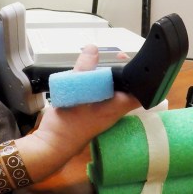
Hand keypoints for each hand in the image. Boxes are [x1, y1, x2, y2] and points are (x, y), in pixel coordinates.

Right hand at [15, 44, 138, 180]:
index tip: (137, 64)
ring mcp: (101, 112)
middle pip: (125, 89)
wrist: (51, 145)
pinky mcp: (90, 112)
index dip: (141, 79)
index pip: (139, 94)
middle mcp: (112, 111)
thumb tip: (93, 48)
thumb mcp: (74, 93)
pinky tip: (87, 75)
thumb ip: (84, 70)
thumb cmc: (66, 125)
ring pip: (111, 91)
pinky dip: (95, 84)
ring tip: (103, 61)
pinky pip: (99, 95)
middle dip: (122, 73)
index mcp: (115, 108)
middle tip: (116, 56)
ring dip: (107, 77)